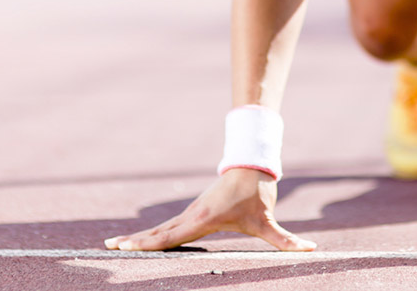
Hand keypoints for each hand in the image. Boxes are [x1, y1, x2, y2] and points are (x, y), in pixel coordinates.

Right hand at [104, 167, 315, 251]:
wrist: (251, 165)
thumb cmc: (257, 195)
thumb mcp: (268, 221)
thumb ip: (286, 241)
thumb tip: (309, 251)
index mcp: (202, 220)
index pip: (170, 236)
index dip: (147, 243)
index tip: (125, 247)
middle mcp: (191, 215)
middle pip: (157, 232)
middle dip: (133, 241)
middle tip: (107, 247)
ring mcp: (191, 213)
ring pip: (160, 228)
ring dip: (139, 237)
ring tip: (115, 244)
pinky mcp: (194, 213)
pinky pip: (168, 226)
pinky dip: (152, 234)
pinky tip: (142, 240)